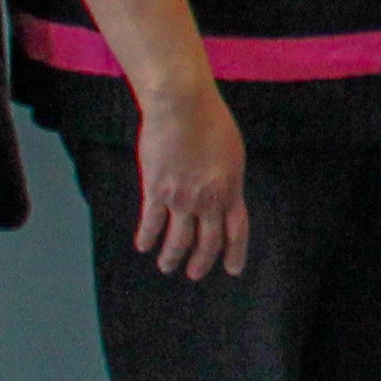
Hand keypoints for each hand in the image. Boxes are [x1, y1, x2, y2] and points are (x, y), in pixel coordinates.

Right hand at [135, 80, 250, 280]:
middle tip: (195, 273)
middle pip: (208, 241)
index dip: (235, 253)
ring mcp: (182, 198)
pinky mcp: (156, 190)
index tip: (233, 270)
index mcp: (231, 188)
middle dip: (202, 261)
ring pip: (178, 240)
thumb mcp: (231, 151)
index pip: (237, 230)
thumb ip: (227, 177)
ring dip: (172, 257)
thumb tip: (224, 194)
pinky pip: (151, 223)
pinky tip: (143, 245)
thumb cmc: (209, 120)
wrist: (183, 106)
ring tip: (167, 266)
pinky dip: (147, 238)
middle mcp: (208, 199)